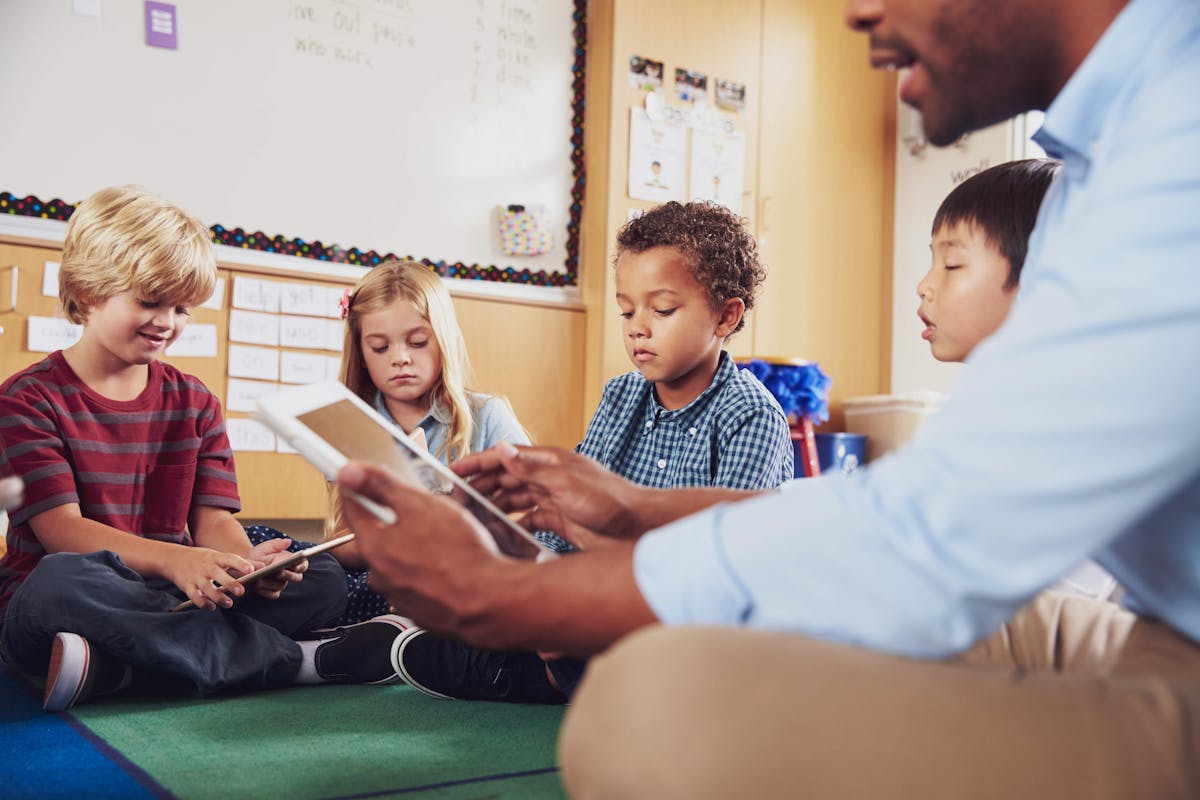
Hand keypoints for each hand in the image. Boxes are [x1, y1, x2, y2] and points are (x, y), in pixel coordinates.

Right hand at [163, 547, 253, 610]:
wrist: (174, 559)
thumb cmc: (204, 559)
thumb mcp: (220, 557)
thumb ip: (241, 563)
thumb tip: (263, 566)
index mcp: (216, 558)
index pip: (230, 559)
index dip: (241, 564)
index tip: (251, 570)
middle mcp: (207, 567)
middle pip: (219, 575)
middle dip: (230, 584)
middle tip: (241, 592)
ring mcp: (196, 577)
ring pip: (207, 588)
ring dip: (218, 597)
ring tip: (229, 603)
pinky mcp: (187, 587)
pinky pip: (195, 597)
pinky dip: (203, 603)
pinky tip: (212, 607)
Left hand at [244, 537, 307, 599]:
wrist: (246, 566)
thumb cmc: (258, 555)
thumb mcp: (266, 547)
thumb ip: (277, 544)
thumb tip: (288, 541)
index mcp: (291, 561)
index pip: (303, 565)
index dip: (301, 566)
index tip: (296, 565)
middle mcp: (288, 574)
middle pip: (297, 577)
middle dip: (289, 575)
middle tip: (279, 572)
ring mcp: (280, 584)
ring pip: (282, 585)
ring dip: (272, 582)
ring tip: (262, 578)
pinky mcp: (272, 592)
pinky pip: (273, 594)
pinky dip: (266, 590)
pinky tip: (258, 586)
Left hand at [336, 460, 514, 635]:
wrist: (489, 598)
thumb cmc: (460, 554)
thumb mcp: (420, 505)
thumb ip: (381, 486)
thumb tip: (350, 473)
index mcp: (374, 546)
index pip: (352, 509)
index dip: (358, 488)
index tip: (361, 479)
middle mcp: (380, 574)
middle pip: (377, 536)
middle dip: (393, 520)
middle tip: (419, 511)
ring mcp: (399, 594)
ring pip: (398, 560)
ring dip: (412, 547)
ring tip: (442, 540)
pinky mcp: (420, 609)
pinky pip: (416, 581)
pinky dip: (427, 571)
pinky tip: (449, 563)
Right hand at [453, 442, 644, 545]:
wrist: (637, 526)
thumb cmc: (610, 500)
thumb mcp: (567, 482)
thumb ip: (532, 469)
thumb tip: (502, 450)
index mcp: (548, 462)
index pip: (504, 457)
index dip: (477, 464)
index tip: (452, 472)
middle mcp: (547, 478)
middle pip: (504, 480)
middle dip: (479, 488)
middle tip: (455, 501)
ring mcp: (553, 499)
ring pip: (513, 501)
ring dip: (493, 508)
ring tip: (471, 519)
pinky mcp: (559, 520)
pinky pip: (528, 520)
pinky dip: (513, 526)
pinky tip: (500, 534)